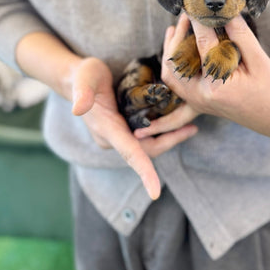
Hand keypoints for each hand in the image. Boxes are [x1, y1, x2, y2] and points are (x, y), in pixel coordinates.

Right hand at [70, 57, 197, 199]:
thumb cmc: (84, 75)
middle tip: (192, 128)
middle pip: (146, 151)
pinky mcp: (123, 130)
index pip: (129, 153)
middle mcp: (113, 137)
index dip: (144, 172)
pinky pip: (146, 138)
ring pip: (148, 146)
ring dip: (169, 138)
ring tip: (190, 126)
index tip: (155, 193)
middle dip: (170, 142)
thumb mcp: (84, 77)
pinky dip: (162, 132)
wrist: (77, 78)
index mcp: (106, 129)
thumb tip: (78, 109)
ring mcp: (118, 135)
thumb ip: (82, 92)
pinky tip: (176, 122)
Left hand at [161, 14, 269, 137]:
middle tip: (186, 15)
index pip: (202, 46)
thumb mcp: (260, 60)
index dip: (199, 23)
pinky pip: (176, 81)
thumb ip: (241, 36)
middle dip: (178, 36)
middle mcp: (201, 96)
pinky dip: (174, 63)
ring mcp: (196, 101)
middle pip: (176, 62)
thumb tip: (226, 11)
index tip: (196, 5)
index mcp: (217, 86)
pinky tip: (177, 45)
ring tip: (176, 28)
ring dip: (171, 50)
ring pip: (171, 73)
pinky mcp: (196, 100)